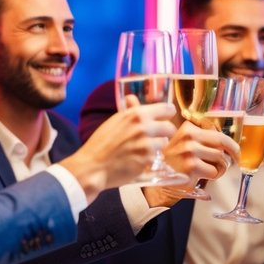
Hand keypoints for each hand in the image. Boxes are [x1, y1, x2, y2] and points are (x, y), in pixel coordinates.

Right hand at [61, 97, 176, 198]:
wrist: (92, 166)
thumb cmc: (101, 143)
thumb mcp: (115, 121)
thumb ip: (129, 110)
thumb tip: (132, 97)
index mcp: (137, 114)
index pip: (167, 109)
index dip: (168, 114)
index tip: (166, 118)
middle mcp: (144, 127)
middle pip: (170, 128)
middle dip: (165, 133)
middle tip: (156, 138)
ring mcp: (147, 144)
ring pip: (164, 143)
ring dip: (157, 147)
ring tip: (144, 150)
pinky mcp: (147, 160)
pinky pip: (158, 158)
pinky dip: (151, 159)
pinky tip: (140, 160)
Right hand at [144, 121, 239, 206]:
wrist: (159, 183)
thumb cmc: (176, 165)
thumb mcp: (186, 146)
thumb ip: (204, 139)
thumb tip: (229, 141)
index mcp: (187, 128)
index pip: (216, 131)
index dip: (229, 142)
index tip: (234, 149)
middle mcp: (187, 137)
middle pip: (222, 142)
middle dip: (232, 152)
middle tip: (236, 159)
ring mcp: (189, 151)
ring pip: (220, 157)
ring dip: (220, 167)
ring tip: (208, 170)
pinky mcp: (191, 166)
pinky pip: (215, 170)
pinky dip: (214, 176)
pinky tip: (203, 177)